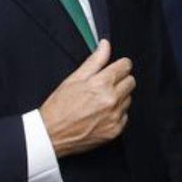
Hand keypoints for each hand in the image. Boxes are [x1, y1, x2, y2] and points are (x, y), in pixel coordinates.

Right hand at [40, 41, 135, 156]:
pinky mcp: (116, 130)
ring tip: (99, 102)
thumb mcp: (73, 79)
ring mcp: (115, 116)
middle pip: (130, 81)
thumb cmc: (58, 108)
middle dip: (120, 81)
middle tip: (104, 87)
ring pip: (128, 98)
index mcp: (101, 84)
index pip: (126, 66)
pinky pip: (125, 115)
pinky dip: (116, 113)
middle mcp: (111, 100)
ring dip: (118, 97)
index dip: (119, 65)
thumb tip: (105, 45)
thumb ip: (94, 61)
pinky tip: (101, 114)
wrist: (50, 136)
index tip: (115, 68)